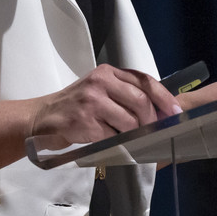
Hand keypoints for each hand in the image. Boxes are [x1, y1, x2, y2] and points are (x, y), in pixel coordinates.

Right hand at [28, 64, 181, 149]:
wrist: (42, 118)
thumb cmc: (75, 106)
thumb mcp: (99, 89)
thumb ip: (124, 94)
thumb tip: (158, 110)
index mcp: (107, 72)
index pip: (144, 81)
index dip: (164, 98)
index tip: (175, 112)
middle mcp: (100, 82)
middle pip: (141, 101)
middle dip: (152, 120)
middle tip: (154, 132)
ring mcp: (91, 102)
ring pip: (129, 121)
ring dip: (134, 134)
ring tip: (130, 138)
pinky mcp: (84, 122)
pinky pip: (112, 136)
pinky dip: (118, 143)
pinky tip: (113, 142)